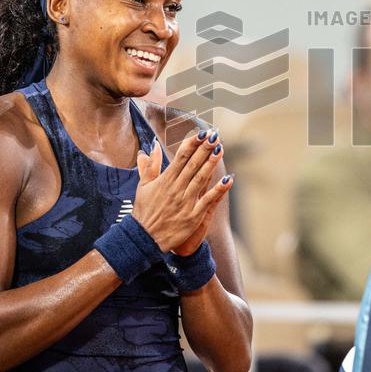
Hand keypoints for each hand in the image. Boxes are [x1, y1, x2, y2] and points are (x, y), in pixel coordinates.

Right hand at [131, 130, 231, 251]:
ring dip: (211, 164)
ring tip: (220, 149)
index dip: (192, 144)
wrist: (143, 239)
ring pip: (200, 179)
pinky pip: (207, 201)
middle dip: (204, 149)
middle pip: (192, 165)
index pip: (180, 157)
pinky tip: (227, 179)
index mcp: (165, 181)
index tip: (201, 132)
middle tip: (215, 135)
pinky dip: (218, 190)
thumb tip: (152, 146)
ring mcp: (185, 203)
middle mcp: (175, 189)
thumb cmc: (144, 212)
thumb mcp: (143, 186)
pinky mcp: (192, 216)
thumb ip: (150, 166)